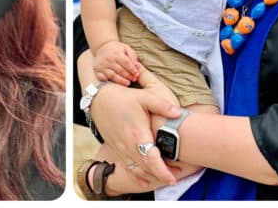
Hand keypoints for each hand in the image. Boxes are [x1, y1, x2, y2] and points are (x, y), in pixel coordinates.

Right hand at [89, 67, 180, 186]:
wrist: (98, 99)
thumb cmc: (122, 97)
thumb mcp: (143, 97)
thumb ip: (162, 105)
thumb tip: (178, 113)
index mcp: (137, 135)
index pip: (151, 160)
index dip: (162, 172)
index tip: (172, 179)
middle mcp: (128, 146)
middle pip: (146, 169)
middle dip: (161, 176)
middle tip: (175, 178)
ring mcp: (120, 148)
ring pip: (136, 170)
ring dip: (150, 176)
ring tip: (164, 177)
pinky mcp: (116, 148)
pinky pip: (127, 167)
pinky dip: (137, 175)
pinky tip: (145, 179)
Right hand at [94, 41, 139, 85]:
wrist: (102, 46)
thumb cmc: (116, 49)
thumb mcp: (126, 48)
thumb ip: (132, 55)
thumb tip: (136, 65)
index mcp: (116, 53)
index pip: (126, 63)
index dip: (132, 69)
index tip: (137, 74)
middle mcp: (108, 59)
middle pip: (120, 70)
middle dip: (128, 76)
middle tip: (134, 80)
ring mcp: (102, 65)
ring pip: (112, 75)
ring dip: (121, 80)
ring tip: (127, 83)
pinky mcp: (97, 70)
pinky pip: (102, 78)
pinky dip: (108, 81)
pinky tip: (114, 84)